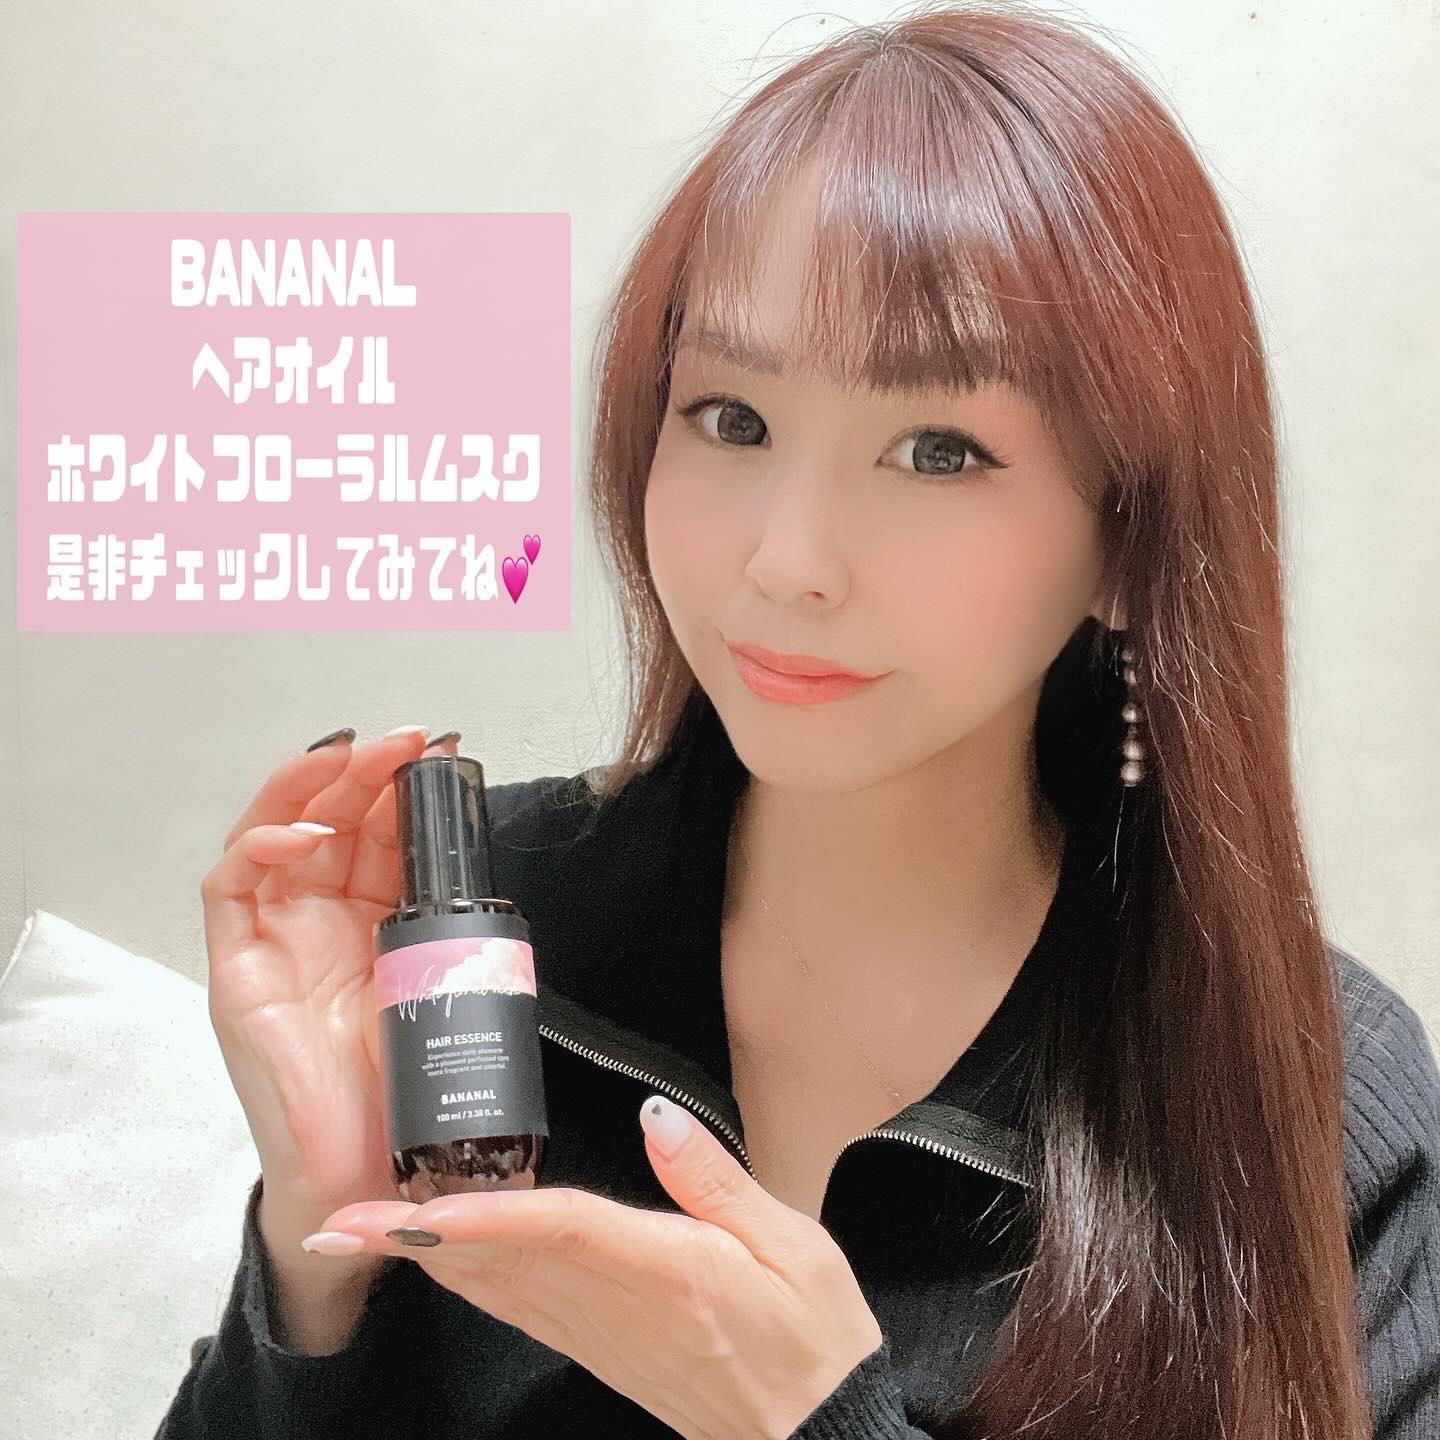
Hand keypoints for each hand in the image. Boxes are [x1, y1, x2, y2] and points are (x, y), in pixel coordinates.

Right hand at [200, 724, 461, 1224]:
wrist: (370, 1179)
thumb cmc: (409, 1088)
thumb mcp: (446, 985)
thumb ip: (456, 927)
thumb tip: (491, 863)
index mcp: (372, 920)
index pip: (376, 832)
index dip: (400, 789)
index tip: (441, 754)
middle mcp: (318, 920)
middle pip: (326, 818)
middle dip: (363, 772)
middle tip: (407, 741)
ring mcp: (274, 941)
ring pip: (273, 833)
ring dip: (310, 787)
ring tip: (355, 759)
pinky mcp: (237, 972)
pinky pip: (230, 890)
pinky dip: (259, 848)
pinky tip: (300, 833)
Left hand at [302, 1093, 884, 1439]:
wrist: (813, 1434)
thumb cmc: (812, 1337)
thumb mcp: (792, 1244)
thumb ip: (715, 1179)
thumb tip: (655, 1118)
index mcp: (667, 1270)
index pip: (562, 1233)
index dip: (488, 1218)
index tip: (420, 1210)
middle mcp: (616, 1304)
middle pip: (501, 1264)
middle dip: (414, 1243)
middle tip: (337, 1222)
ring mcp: (601, 1334)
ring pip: (498, 1290)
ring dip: (424, 1261)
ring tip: (360, 1237)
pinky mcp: (599, 1348)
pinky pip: (519, 1310)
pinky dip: (468, 1282)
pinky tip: (436, 1262)